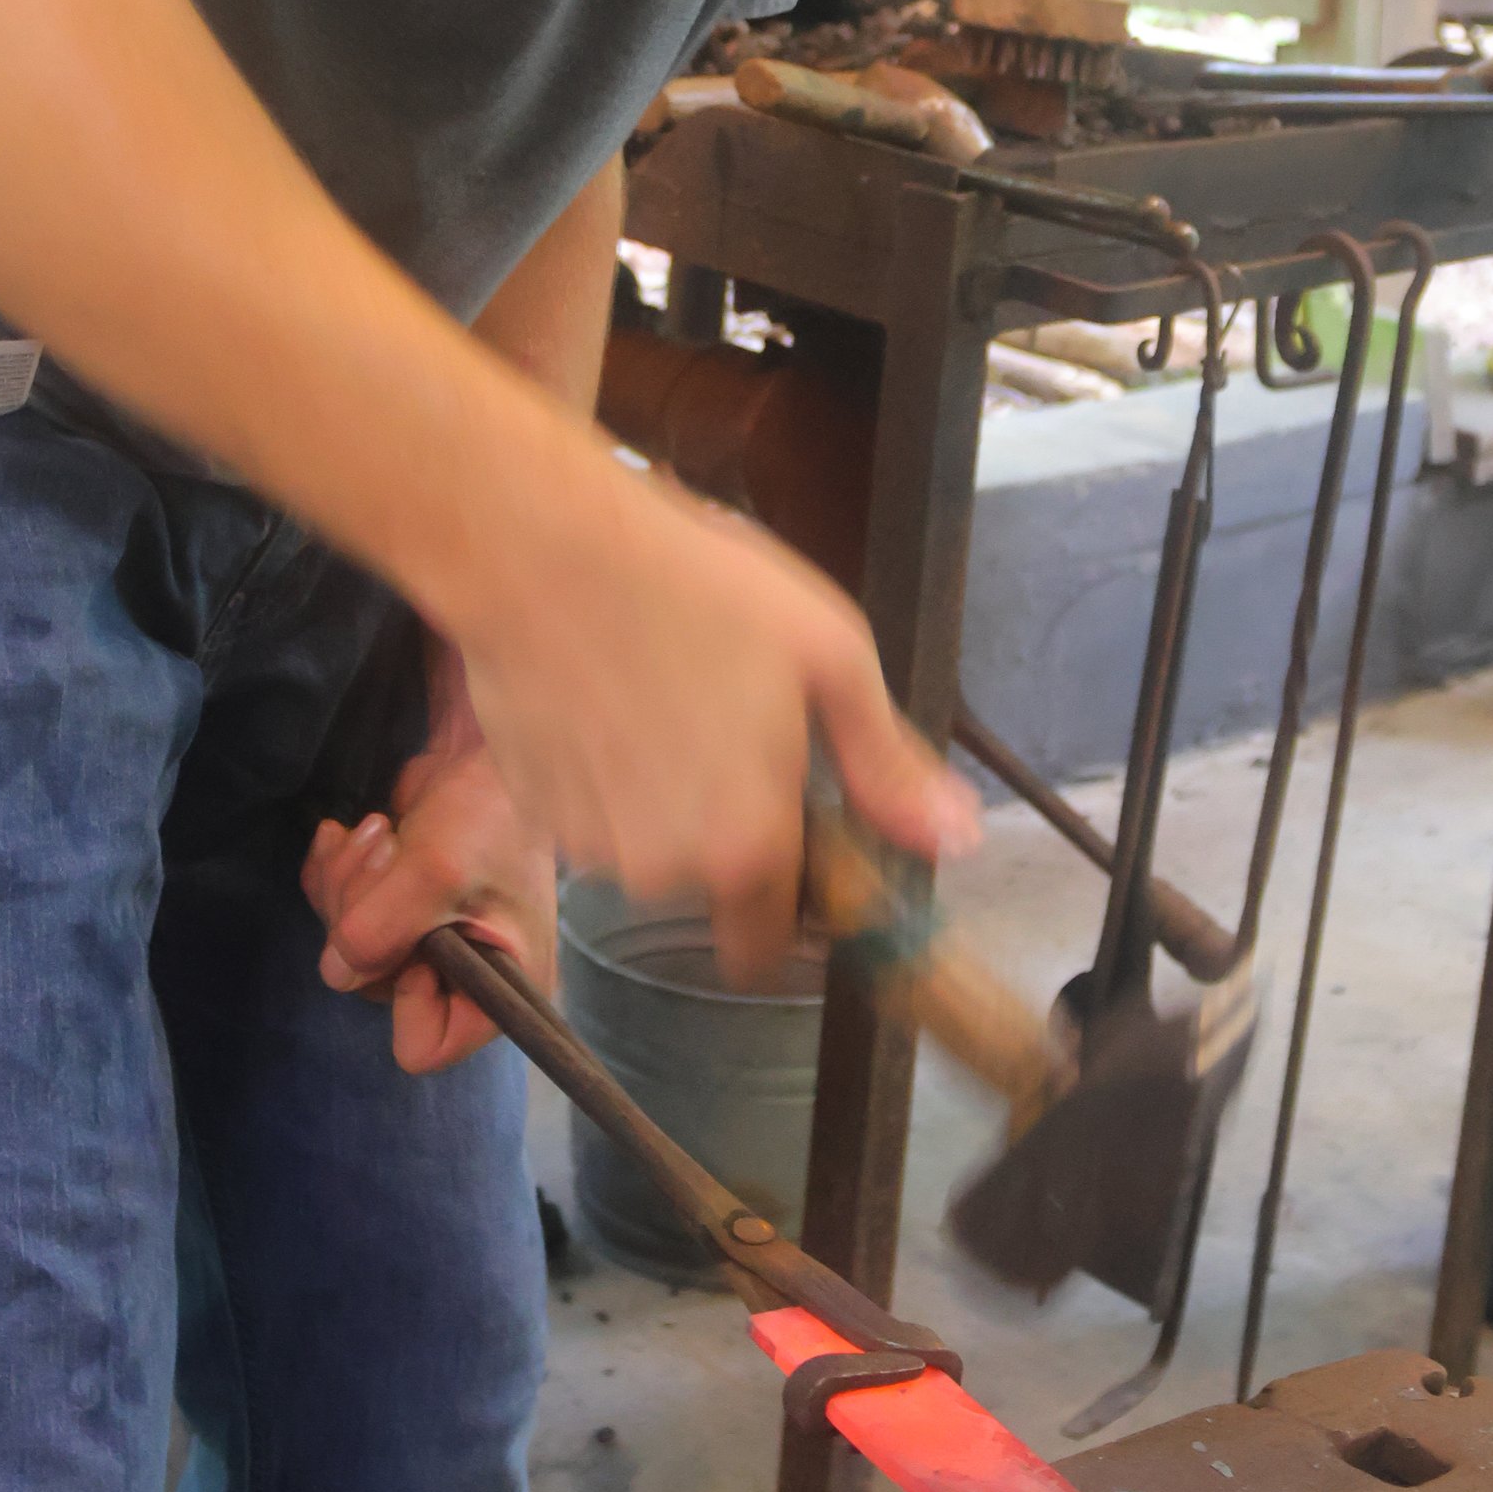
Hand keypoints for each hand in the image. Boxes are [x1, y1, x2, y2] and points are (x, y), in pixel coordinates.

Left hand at [302, 658, 556, 1076]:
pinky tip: (349, 830)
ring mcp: (424, 939)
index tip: (420, 933)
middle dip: (363, 916)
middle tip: (387, 854)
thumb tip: (336, 971)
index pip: (423, 1045)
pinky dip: (335, 868)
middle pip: (370, 984)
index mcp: (498, 991)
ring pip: (344, 945)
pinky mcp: (394, 902)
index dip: (406, 990)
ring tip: (378, 832)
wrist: (489, 744)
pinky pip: (336, 908)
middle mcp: (461, 976)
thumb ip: (379, 932)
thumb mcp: (437, 873)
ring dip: (347, 883)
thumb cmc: (490, 811)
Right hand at [446, 453, 979, 983]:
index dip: (785, 898)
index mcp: (748, 842)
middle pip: (710, 882)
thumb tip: (957, 836)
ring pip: (648, 849)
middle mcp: (665, 867)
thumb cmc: (690, 586)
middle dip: (722, 826)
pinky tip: (609, 702)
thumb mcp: (828, 657)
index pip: (768, 942)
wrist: (542, 549)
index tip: (786, 838)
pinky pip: (589, 817)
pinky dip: (603, 778)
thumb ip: (888, 766)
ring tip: (662, 699)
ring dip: (660, 800)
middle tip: (725, 726)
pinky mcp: (535, 808)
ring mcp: (590, 843)